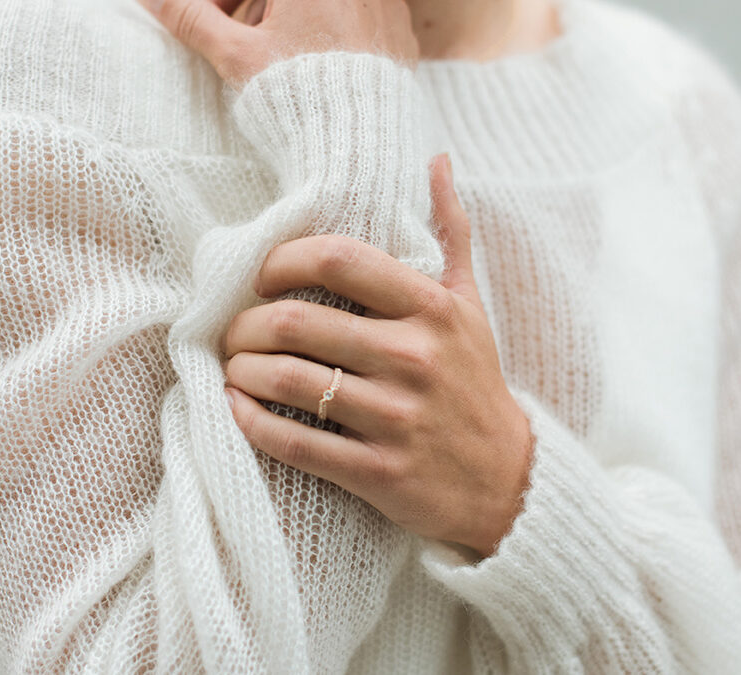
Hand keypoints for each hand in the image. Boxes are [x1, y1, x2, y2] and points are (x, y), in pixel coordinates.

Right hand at [137, 0, 418, 88]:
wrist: (361, 145)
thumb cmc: (299, 98)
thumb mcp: (237, 55)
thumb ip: (193, 19)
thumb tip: (149, 0)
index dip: (223, 3)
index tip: (215, 22)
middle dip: (253, 7)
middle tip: (237, 36)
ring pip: (321, 2)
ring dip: (288, 15)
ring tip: (276, 55)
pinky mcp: (398, 25)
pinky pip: (355, 11)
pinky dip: (328, 26)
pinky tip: (313, 61)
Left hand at [220, 154, 534, 557]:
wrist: (508, 480)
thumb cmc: (475, 383)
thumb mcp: (471, 305)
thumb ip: (452, 232)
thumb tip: (437, 161)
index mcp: (431, 309)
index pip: (337, 259)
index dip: (281, 260)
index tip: (260, 279)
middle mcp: (415, 357)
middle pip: (296, 321)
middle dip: (245, 324)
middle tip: (232, 331)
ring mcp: (397, 417)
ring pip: (287, 380)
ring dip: (241, 370)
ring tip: (232, 368)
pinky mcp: (380, 472)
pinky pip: (294, 443)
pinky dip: (251, 423)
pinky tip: (236, 408)